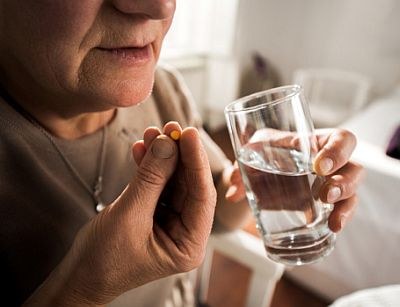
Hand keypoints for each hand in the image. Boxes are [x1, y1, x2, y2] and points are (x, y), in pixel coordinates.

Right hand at [26, 122, 215, 305]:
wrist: (81, 274)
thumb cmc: (104, 260)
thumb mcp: (129, 216)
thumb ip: (150, 179)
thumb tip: (167, 143)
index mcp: (189, 245)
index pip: (201, 196)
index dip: (196, 162)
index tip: (189, 134)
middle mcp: (186, 232)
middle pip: (188, 185)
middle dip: (178, 154)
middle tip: (169, 128)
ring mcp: (171, 222)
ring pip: (172, 181)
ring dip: (162, 156)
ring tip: (153, 133)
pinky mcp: (155, 212)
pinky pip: (157, 184)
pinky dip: (150, 166)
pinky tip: (143, 148)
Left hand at [225, 128, 363, 232]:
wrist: (258, 175)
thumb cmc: (262, 154)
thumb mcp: (252, 152)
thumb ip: (241, 166)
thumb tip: (232, 193)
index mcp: (315, 142)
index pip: (341, 139)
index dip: (337, 150)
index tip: (318, 167)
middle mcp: (329, 163)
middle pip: (354, 168)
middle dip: (344, 182)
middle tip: (324, 194)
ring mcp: (330, 184)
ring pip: (352, 192)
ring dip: (346, 206)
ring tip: (334, 221)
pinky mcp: (326, 205)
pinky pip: (342, 211)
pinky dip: (340, 220)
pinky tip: (333, 229)